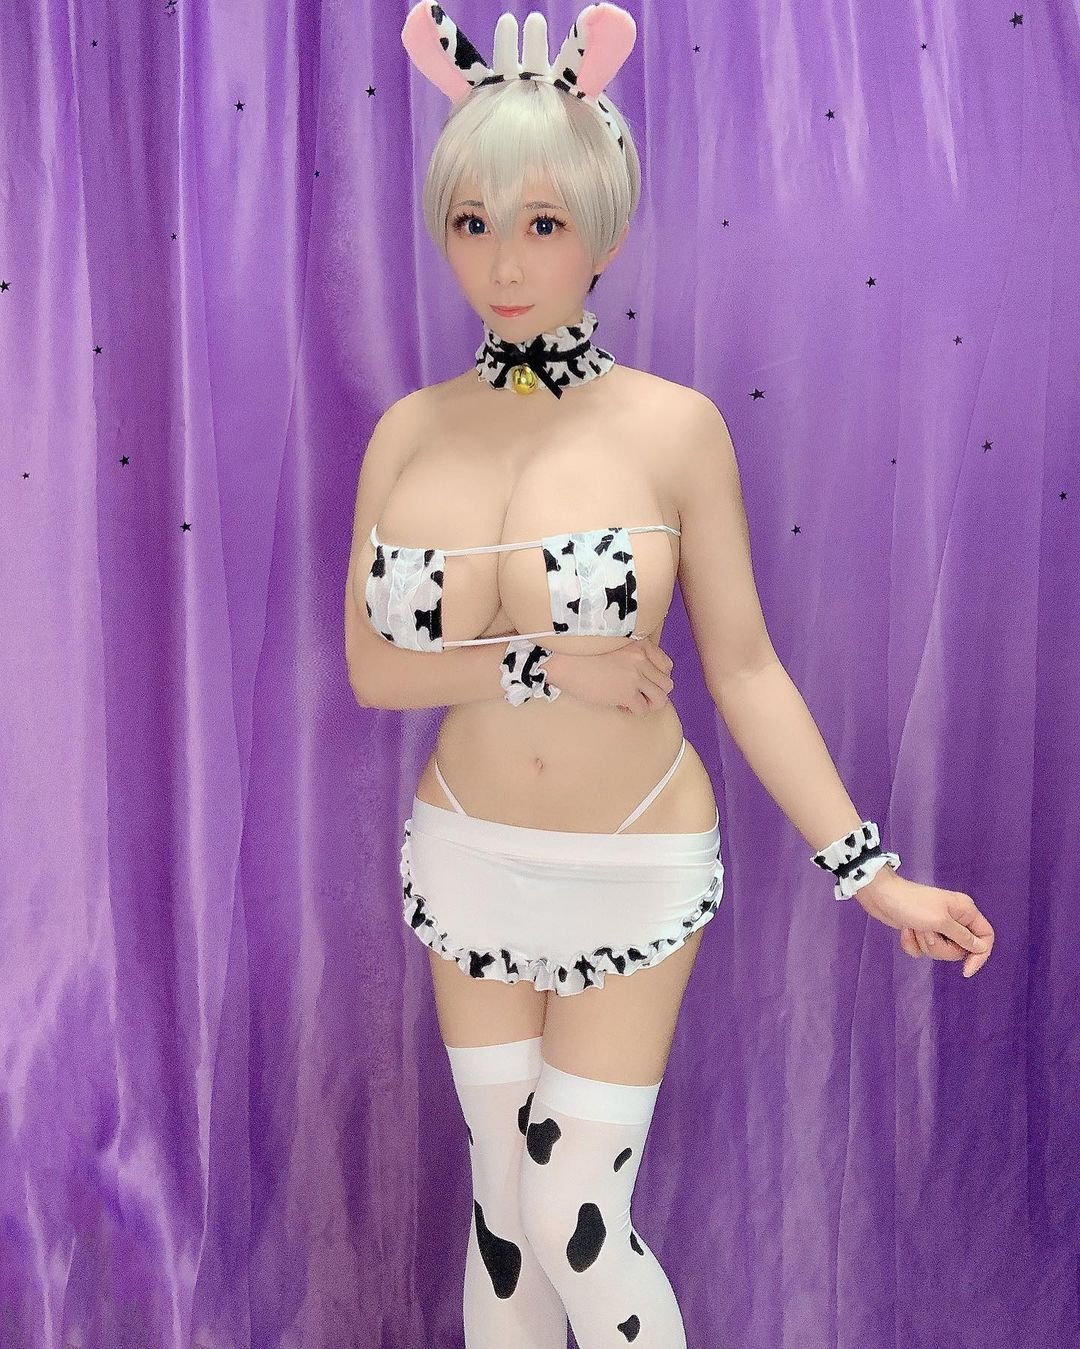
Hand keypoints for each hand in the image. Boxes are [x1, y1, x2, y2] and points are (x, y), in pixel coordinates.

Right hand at [548, 637, 674, 714]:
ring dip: (648, 704)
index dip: (657, 677)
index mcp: (638, 643)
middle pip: (666, 682)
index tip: (645, 683)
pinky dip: (633, 711)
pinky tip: (621, 707)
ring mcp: (635, 675)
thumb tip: (636, 672)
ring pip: (660, 698)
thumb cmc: (579, 652)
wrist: (561, 661)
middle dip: (654, 692)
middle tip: (638, 696)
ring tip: (633, 703)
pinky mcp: (626, 692)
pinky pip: (643, 709)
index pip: (666, 664)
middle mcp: (641, 658)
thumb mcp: (610, 643)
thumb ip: (628, 652)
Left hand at [854, 867, 993, 978]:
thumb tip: (981, 948)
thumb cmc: (912, 904)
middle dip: (941, 946)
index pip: (985, 937)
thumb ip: (963, 937)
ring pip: (941, 951)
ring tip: (915, 928)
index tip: (966, 970)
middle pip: (960, 949)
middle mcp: (955, 919)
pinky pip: (924, 950)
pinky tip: (905, 931)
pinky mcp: (921, 932)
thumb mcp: (941, 922)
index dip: (979, 955)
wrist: (880, 897)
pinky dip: (913, 944)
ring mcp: (937, 926)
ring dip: (925, 944)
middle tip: (927, 932)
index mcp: (965, 911)